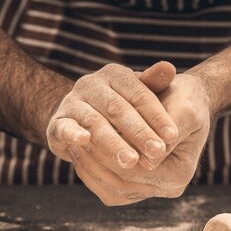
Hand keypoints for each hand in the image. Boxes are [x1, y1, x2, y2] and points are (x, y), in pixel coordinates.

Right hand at [46, 61, 178, 168]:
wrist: (77, 115)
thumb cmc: (121, 106)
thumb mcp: (140, 94)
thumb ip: (155, 85)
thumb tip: (169, 68)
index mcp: (115, 75)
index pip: (139, 94)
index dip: (156, 115)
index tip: (173, 136)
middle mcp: (91, 84)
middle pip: (118, 109)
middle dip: (139, 132)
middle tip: (158, 152)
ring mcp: (73, 102)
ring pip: (94, 122)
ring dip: (113, 143)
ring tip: (131, 161)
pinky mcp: (57, 122)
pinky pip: (64, 127)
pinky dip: (72, 133)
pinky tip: (84, 141)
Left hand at [69, 73, 211, 205]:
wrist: (185, 103)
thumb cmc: (185, 101)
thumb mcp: (185, 110)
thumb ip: (167, 132)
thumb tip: (149, 161)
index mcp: (180, 173)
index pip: (139, 169)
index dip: (114, 151)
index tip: (90, 132)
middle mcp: (167, 189)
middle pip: (124, 183)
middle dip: (98, 161)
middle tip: (76, 139)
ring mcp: (151, 191)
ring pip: (114, 190)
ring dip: (92, 168)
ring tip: (75, 144)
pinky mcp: (138, 187)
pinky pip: (110, 190)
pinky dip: (93, 174)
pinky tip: (81, 153)